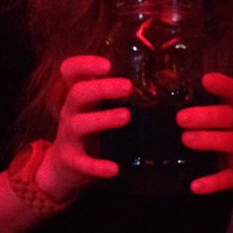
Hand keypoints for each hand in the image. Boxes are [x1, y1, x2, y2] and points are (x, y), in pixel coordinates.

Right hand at [36, 55, 132, 201]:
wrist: (65, 167)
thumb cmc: (93, 130)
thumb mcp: (101, 108)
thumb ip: (122, 94)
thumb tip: (167, 78)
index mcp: (79, 96)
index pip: (70, 71)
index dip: (84, 64)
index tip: (107, 65)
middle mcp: (70, 111)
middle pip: (78, 93)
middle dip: (101, 88)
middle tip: (127, 86)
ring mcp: (69, 136)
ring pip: (79, 124)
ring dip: (102, 119)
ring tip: (126, 116)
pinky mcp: (72, 160)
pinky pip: (82, 163)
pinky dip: (97, 166)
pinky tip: (114, 169)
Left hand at [177, 70, 232, 198]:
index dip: (222, 86)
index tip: (205, 80)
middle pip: (230, 117)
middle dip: (208, 116)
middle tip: (180, 118)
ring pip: (229, 143)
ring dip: (208, 140)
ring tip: (187, 139)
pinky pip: (228, 179)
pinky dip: (213, 182)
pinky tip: (195, 186)